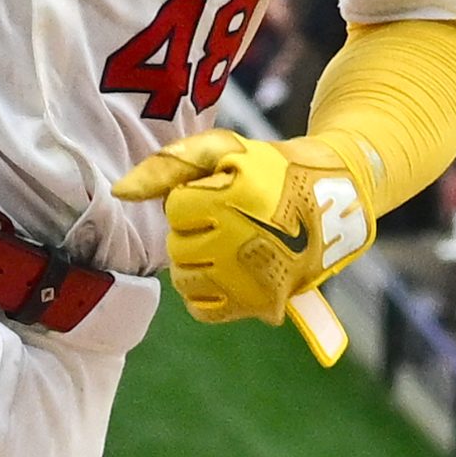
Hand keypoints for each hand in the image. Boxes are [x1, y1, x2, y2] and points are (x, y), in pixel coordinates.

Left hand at [112, 128, 373, 326]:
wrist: (334, 199)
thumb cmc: (271, 170)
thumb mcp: (224, 149)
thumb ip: (169, 163)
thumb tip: (121, 192)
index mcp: (232, 201)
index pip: (176, 208)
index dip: (196, 196)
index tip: (225, 192)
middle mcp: (238, 244)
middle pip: (177, 245)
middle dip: (194, 229)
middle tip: (230, 218)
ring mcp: (247, 279)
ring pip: (184, 276)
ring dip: (196, 259)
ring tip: (227, 243)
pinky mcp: (256, 304)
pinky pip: (202, 308)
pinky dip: (205, 290)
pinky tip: (223, 270)